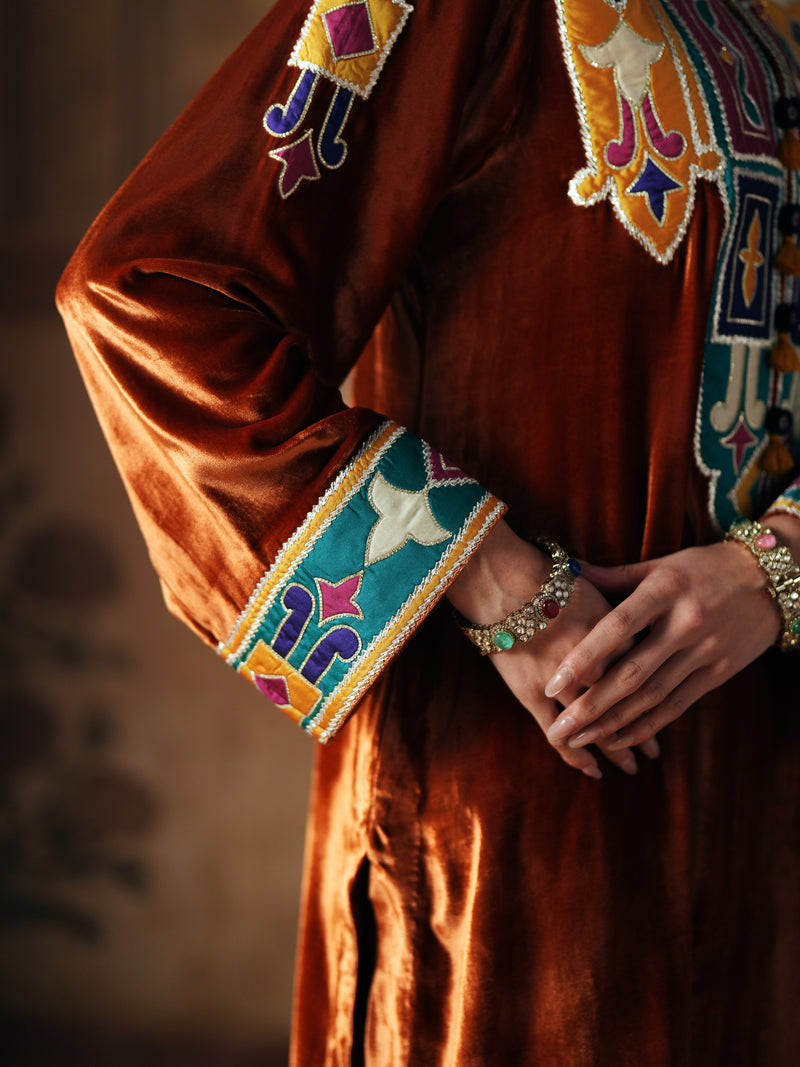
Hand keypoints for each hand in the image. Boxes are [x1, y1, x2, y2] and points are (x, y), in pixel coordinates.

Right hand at [447, 520, 659, 778]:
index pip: (646, 673)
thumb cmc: (545, 573)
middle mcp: (598, 662)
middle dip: (643, 732)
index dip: (660, 696)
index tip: (667, 710)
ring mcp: (567, 682)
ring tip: (631, 766)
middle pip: (629, 706)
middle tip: (653, 753)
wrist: (502, 577)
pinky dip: (576, 755)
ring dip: (616, 748)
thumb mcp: (593, 584)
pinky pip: (559, 733)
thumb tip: (638, 607)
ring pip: (600, 724)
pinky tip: (592, 770)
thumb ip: (617, 604)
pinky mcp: (534, 694)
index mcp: (618, 634)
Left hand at [544, 535, 786, 752]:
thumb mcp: (660, 565)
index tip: (553, 683)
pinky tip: (619, 740)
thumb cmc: (704, 568)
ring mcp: (705, 651)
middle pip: (632, 673)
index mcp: (664, 591)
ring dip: (613, 723)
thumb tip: (563, 571)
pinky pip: (677, 705)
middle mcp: (685, 624)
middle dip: (591, 706)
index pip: (617, 628)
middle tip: (559, 728)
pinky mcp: (719, 673)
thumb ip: (612, 575)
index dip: (583, 658)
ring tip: (579, 739)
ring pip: (652, 696)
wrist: (771, 579)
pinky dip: (646, 726)